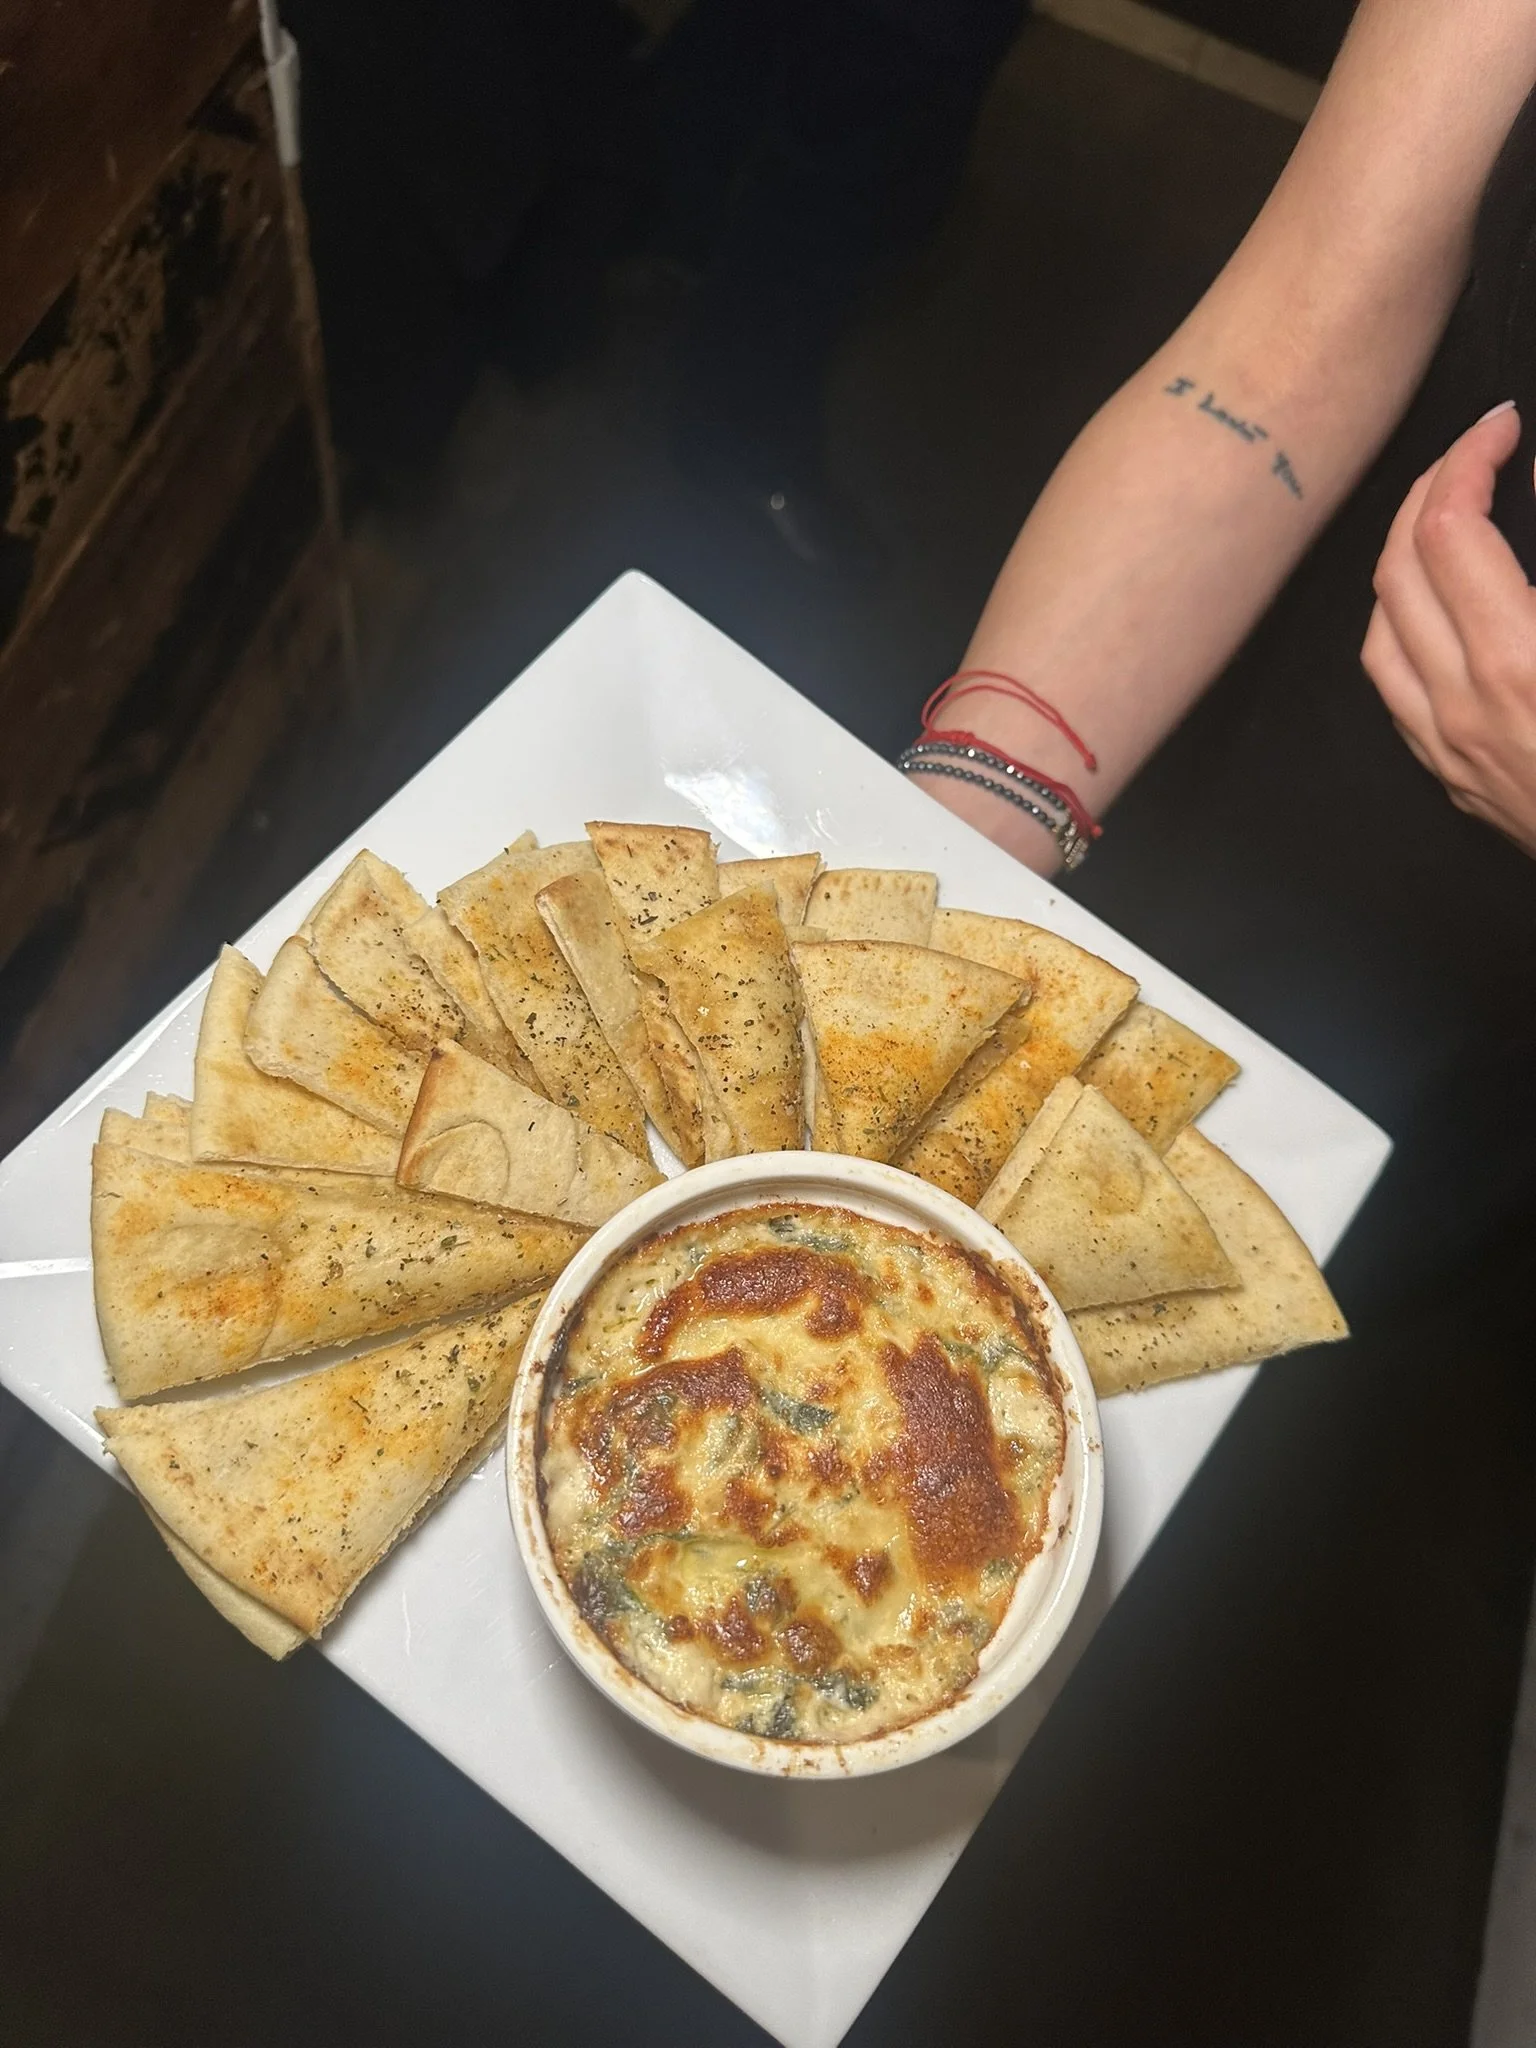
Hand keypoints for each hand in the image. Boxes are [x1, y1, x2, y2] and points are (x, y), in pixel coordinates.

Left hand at [1362, 403, 1535, 856]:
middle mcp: (1466, 707)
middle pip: (1396, 570)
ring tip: (1446, 516)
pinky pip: (1392, 689)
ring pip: (1378, 630)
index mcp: (1518, 664)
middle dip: (1427, 492)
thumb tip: (1530, 487)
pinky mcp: (1453, 778)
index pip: (1448, 530)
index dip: (1468, 458)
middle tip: (1472, 454)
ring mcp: (1450, 749)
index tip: (1501, 426)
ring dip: (1401, 559)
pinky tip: (1437, 605)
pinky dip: (1400, 626)